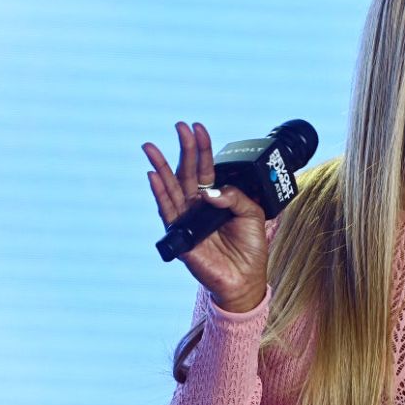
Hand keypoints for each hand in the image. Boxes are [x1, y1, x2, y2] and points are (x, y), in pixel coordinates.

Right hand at [143, 122, 268, 312]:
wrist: (246, 278)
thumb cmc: (250, 248)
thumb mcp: (253, 214)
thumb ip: (235, 197)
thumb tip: (211, 191)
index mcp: (215, 199)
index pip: (206, 168)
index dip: (202, 148)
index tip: (198, 128)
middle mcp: (198, 206)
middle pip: (187, 172)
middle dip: (183, 149)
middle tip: (179, 126)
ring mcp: (187, 219)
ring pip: (171, 188)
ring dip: (161, 167)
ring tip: (151, 148)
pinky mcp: (181, 235)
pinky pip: (168, 211)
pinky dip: (159, 193)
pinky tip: (153, 176)